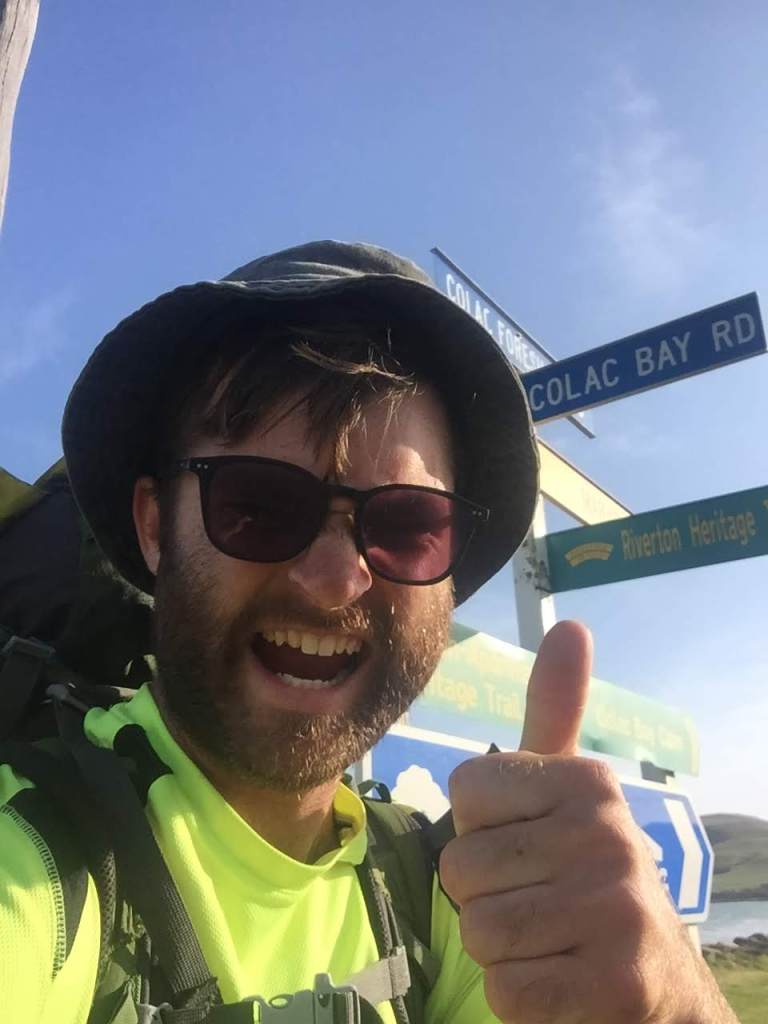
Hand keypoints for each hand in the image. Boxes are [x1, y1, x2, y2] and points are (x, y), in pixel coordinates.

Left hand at [440, 620, 734, 1023]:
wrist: (656, 983)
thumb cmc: (586, 873)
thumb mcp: (569, 790)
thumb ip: (556, 711)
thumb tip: (571, 624)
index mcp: (588, 782)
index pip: (465, 792)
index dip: (481, 829)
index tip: (527, 843)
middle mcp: (609, 835)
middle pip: (461, 866)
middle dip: (485, 896)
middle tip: (540, 902)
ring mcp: (616, 911)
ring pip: (479, 930)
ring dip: (502, 950)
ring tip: (550, 940)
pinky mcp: (614, 985)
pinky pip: (506, 991)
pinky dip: (522, 998)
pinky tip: (563, 982)